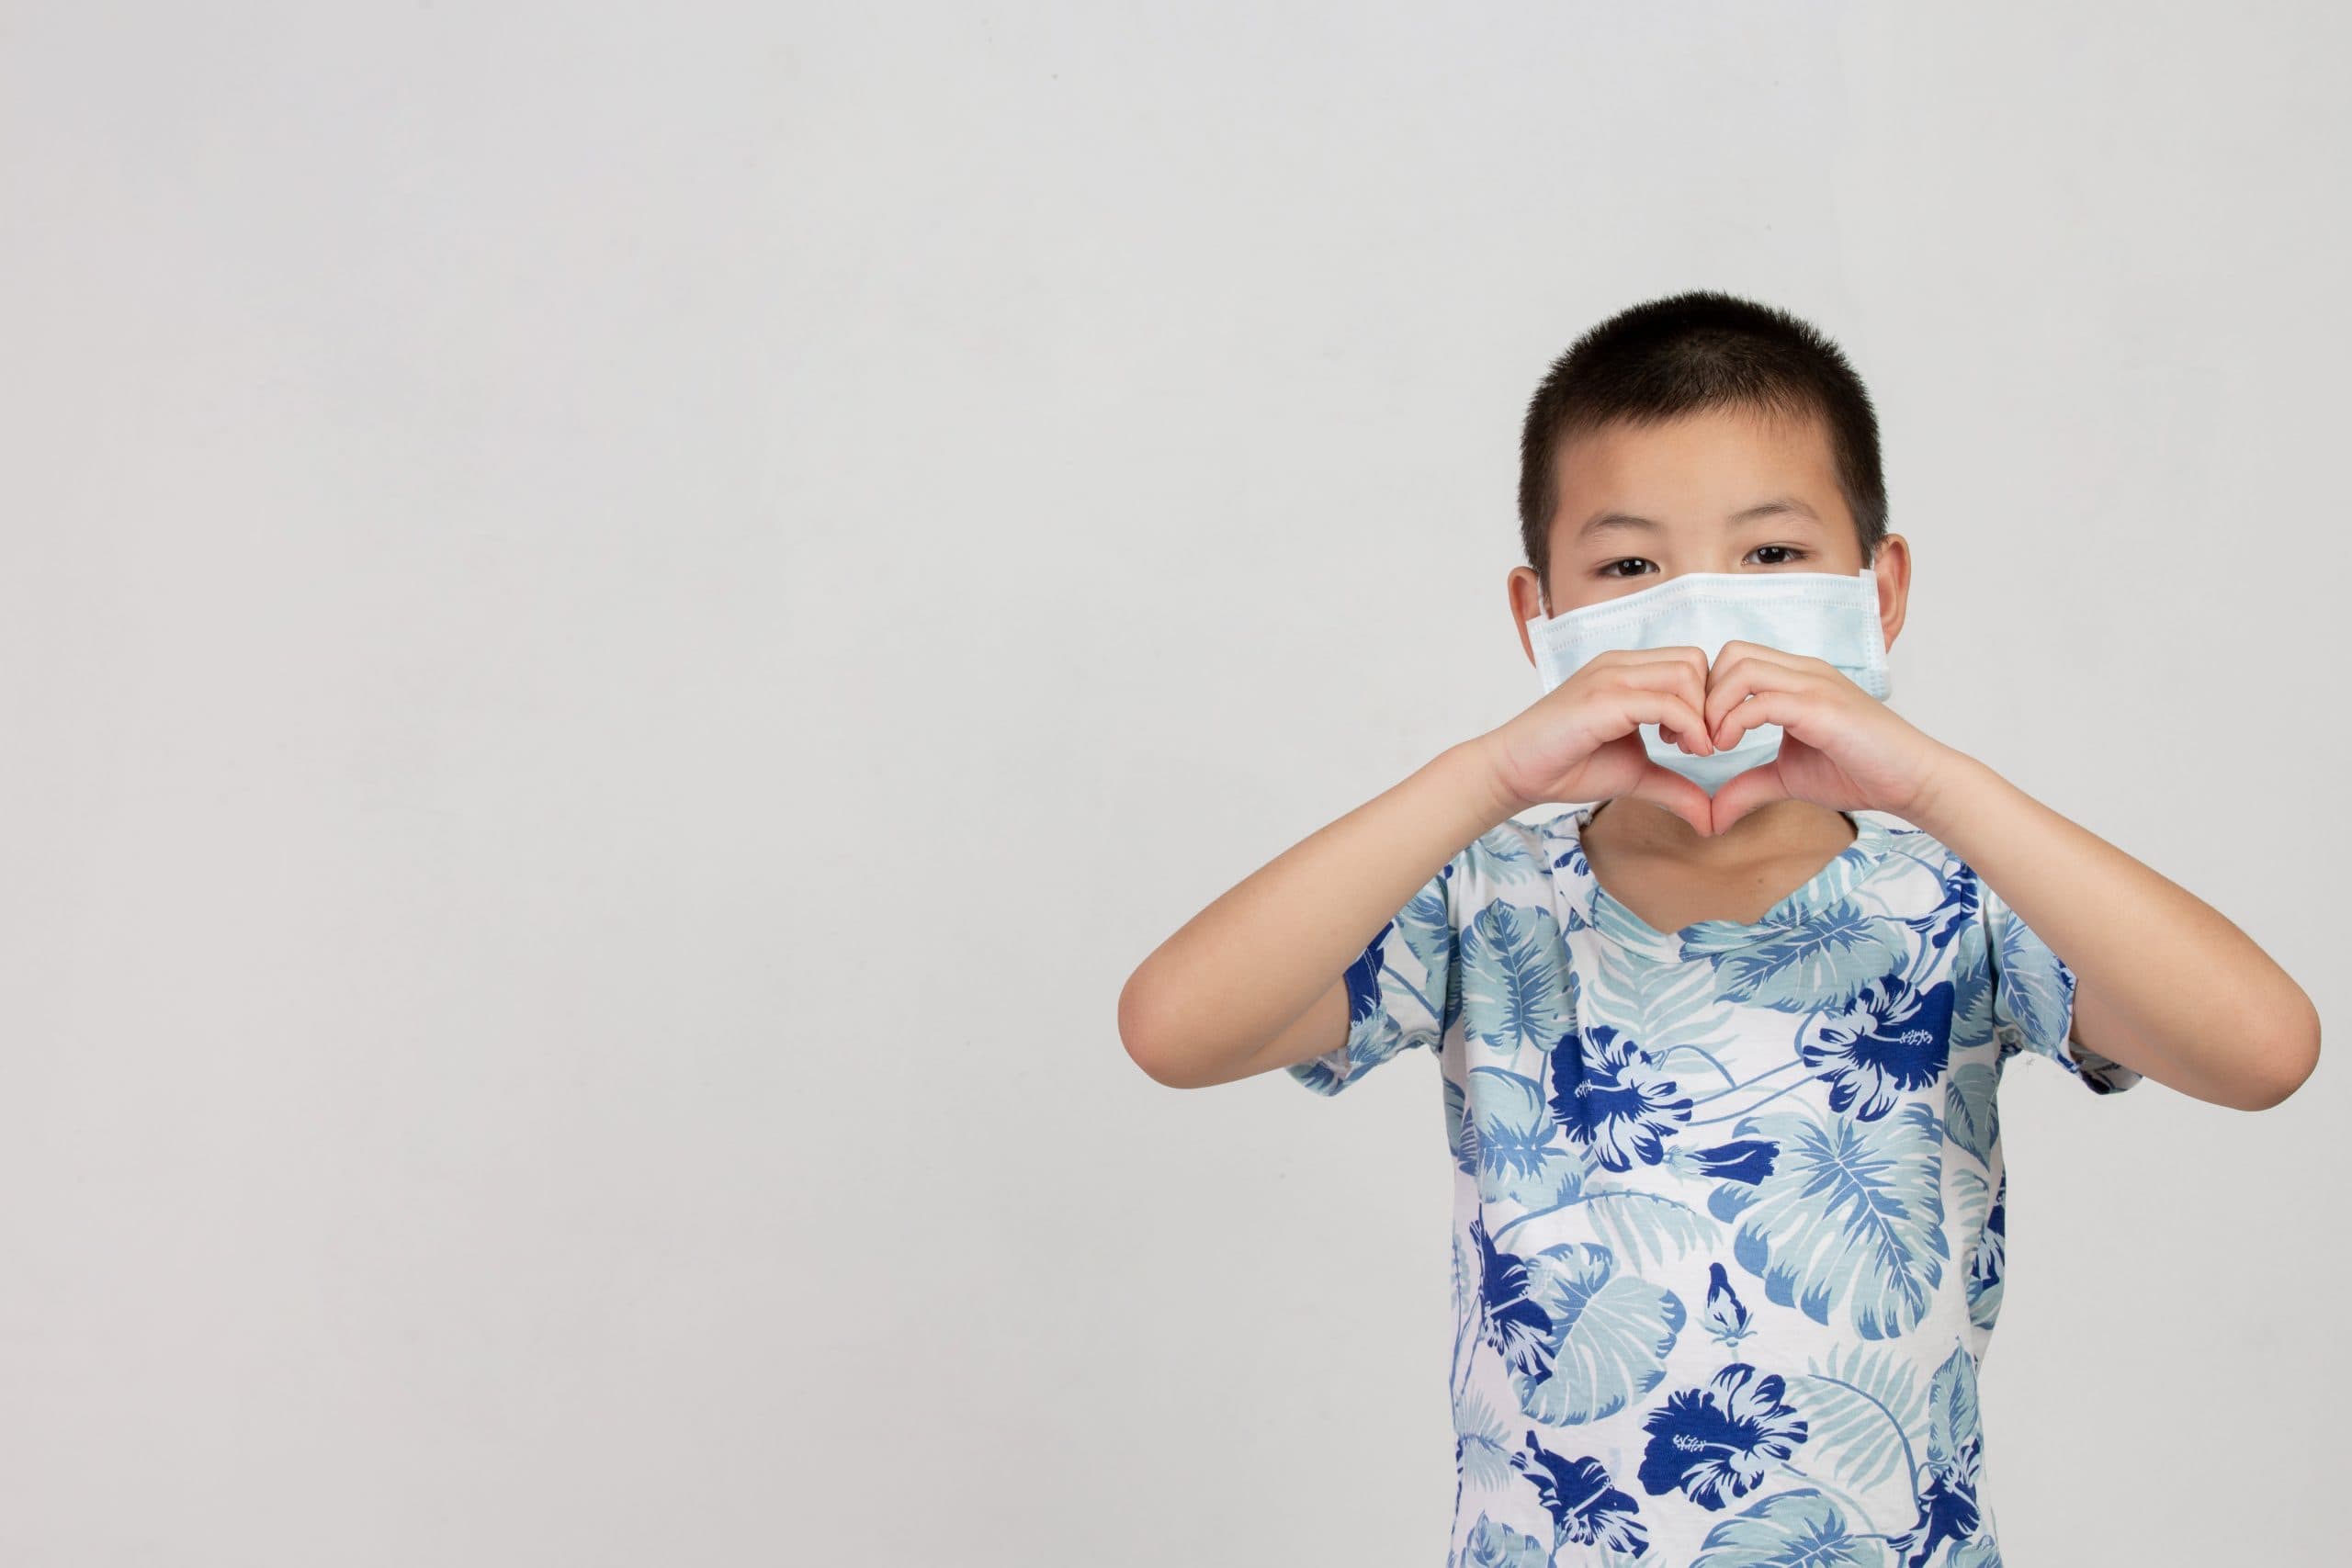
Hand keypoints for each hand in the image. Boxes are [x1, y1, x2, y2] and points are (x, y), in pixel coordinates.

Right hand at [1477, 648, 1719, 836]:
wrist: (1515, 772)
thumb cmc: (1568, 766)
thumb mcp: (1636, 775)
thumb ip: (1675, 787)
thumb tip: (1711, 820)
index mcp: (1627, 672)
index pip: (1690, 662)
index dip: (1707, 700)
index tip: (1698, 740)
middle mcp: (1620, 665)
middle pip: (1695, 661)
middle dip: (1710, 704)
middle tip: (1698, 744)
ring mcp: (1610, 677)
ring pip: (1686, 673)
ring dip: (1701, 714)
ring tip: (1687, 748)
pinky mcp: (1603, 699)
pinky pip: (1665, 702)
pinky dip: (1688, 727)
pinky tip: (1682, 751)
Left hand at [1701, 639, 1958, 830]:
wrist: (1913, 781)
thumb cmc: (1859, 773)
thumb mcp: (1787, 779)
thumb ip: (1747, 787)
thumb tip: (1710, 816)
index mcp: (1796, 679)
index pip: (1734, 659)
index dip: (1706, 693)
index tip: (1696, 736)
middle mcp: (1804, 672)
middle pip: (1731, 653)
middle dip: (1703, 694)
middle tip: (1698, 738)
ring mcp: (1815, 685)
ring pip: (1742, 668)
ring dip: (1714, 707)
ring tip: (1715, 745)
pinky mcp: (1823, 707)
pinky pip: (1763, 700)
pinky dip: (1733, 722)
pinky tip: (1729, 749)